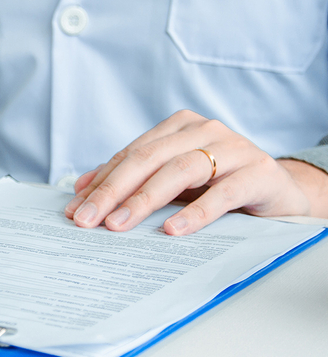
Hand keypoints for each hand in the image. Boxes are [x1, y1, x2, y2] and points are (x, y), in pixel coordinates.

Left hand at [64, 110, 327, 234]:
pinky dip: (195, 212)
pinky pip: (222, 192)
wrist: (279, 191)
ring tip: (119, 224)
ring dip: (144, 199)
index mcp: (178, 127)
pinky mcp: (258, 172)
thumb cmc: (219, 184)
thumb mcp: (173, 181)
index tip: (76, 207)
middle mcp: (204, 130)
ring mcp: (233, 148)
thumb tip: (81, 191)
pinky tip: (172, 229)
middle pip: (147, 159)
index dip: (101, 181)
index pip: (130, 154)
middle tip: (87, 218)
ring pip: (179, 170)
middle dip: (112, 190)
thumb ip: (132, 180)